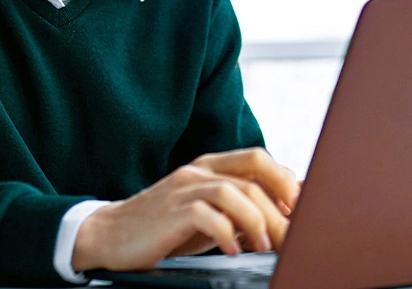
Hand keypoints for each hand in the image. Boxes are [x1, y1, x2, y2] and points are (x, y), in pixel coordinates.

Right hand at [71, 148, 300, 271]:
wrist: (110, 236)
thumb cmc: (164, 228)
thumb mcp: (207, 215)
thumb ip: (239, 210)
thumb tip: (283, 217)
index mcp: (209, 167)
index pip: (258, 159)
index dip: (285, 181)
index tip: (301, 208)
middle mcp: (198, 172)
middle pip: (253, 176)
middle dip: (280, 207)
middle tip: (291, 235)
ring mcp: (184, 190)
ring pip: (235, 193)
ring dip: (258, 222)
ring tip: (265, 247)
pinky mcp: (171, 212)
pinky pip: (209, 217)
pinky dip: (227, 235)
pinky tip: (233, 252)